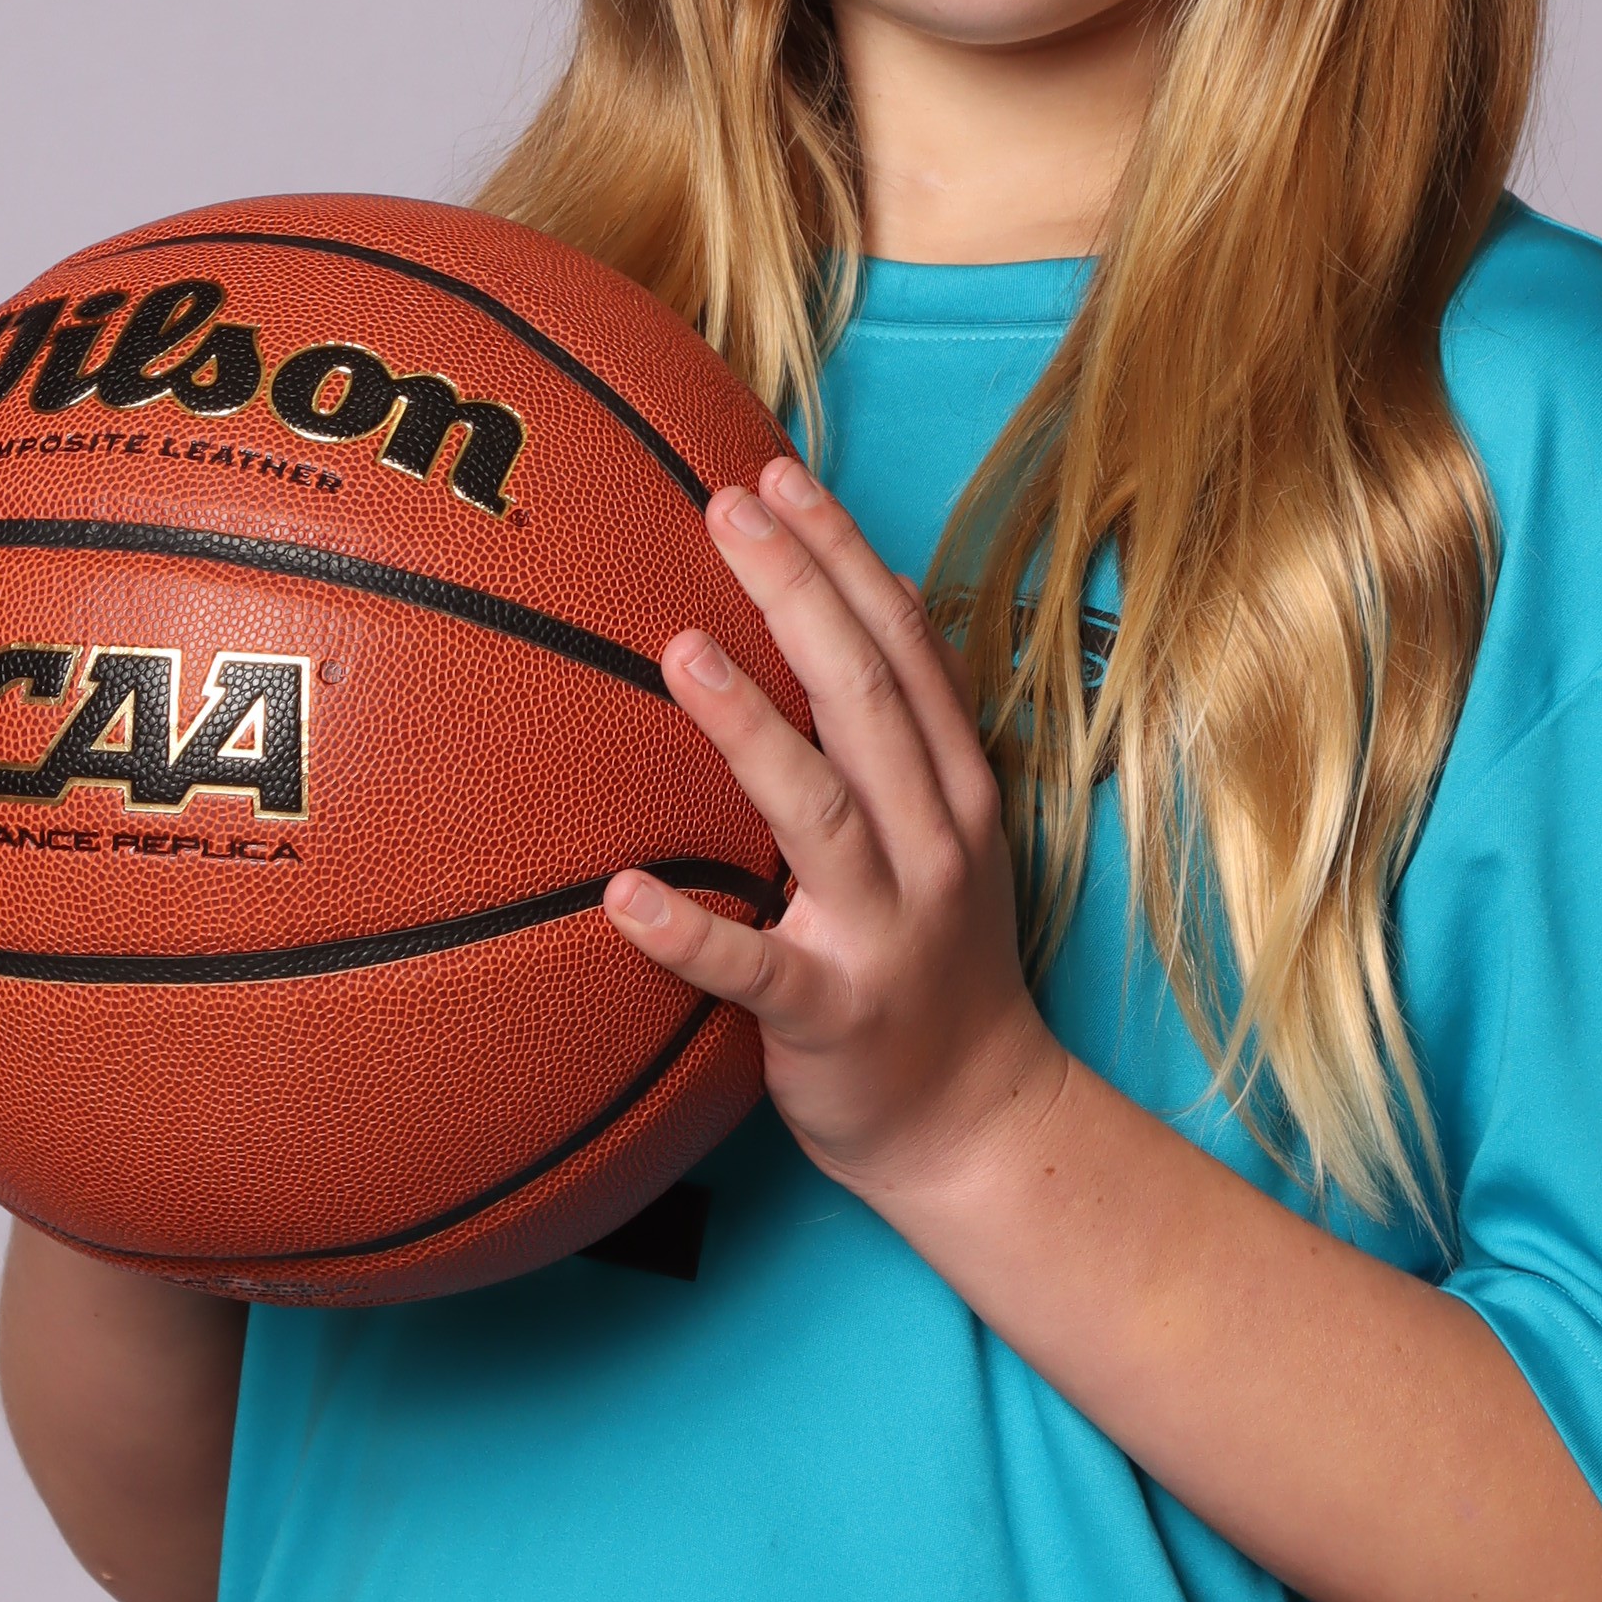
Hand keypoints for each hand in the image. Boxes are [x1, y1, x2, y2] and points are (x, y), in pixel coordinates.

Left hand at [602, 457, 1066, 1206]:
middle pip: (867, 698)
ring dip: (751, 729)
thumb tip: (843, 602)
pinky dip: (692, 936)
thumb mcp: (944, 837)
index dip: (845, 557)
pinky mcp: (834, 1017)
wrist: (978, 1126)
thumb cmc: (934, 964)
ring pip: (820, 812)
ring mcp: (887, 932)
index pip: (904, 649)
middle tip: (724, 507)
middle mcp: (933, 847)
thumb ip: (901, 738)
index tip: (779, 475)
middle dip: (801, 593)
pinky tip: (624, 896)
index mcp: (956, 794)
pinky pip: (754, 971)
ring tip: (682, 650)